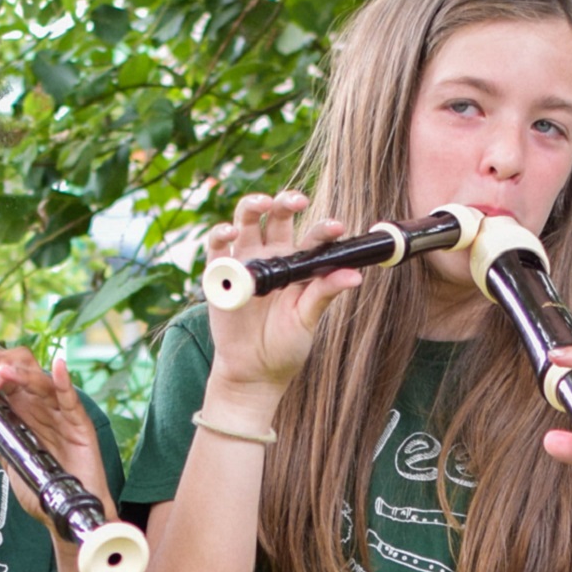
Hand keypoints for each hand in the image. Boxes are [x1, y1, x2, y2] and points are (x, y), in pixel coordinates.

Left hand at [0, 346, 112, 528]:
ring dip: (20, 373)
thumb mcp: (6, 452)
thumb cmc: (40, 483)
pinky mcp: (78, 424)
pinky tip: (57, 367)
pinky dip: (63, 382)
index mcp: (21, 406)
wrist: (66, 512)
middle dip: (0, 362)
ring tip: (1, 374)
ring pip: (41, 379)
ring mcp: (59, 411)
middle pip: (22, 364)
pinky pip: (70, 400)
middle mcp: (39, 403)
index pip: (4, 368)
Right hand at [203, 191, 362, 396]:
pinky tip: (230, 232)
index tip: (336, 228)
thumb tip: (354, 275)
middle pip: (277, 217)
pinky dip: (221, 234)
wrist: (254, 371)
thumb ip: (324, 294)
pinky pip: (217, 246)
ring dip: (252, 206)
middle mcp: (272, 256)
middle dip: (286, 202)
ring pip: (246, 221)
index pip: (312, 238)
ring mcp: (245, 261)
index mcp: (298, 265)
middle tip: (298, 201)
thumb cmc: (285, 344)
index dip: (324, 229)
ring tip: (262, 203)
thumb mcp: (307, 320)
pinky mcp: (219, 273)